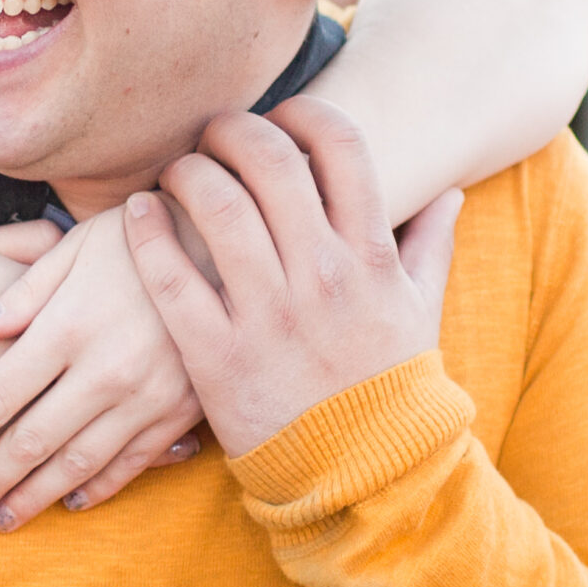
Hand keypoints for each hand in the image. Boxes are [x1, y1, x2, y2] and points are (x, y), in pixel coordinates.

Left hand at [0, 209, 206, 532]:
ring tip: (0, 522)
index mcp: (66, 328)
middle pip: (29, 443)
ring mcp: (146, 396)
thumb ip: (23, 292)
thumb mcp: (76, 245)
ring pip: (77, 464)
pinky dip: (98, 487)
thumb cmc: (141, 235)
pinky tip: (69, 503)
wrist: (234, 243)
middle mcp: (103, 371)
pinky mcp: (181, 410)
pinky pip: (131, 462)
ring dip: (34, 499)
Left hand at [121, 97, 461, 455]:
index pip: (341, 145)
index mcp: (372, 256)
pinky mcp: (218, 354)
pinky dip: (148, 234)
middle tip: (211, 134)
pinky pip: (172, 277)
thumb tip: (449, 191)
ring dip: (187, 172)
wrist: (363, 475)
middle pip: (269, 162)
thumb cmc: (388, 386)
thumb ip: (430, 246)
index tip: (278, 115)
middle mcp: (323, 275)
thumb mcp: (421, 313)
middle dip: (232, 130)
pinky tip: (138, 213)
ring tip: (176, 172)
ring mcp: (270, 314)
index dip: (304, 111)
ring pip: (218, 207)